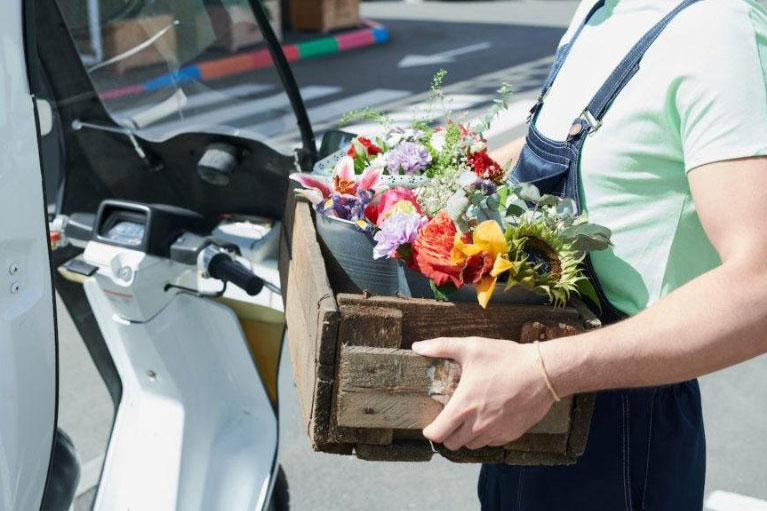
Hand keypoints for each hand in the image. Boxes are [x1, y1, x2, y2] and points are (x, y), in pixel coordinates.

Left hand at [411, 337, 554, 450]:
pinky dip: (485, 436)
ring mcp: (495, 432)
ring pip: (471, 445)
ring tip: (468, 419)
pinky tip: (488, 418)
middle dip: (447, 434)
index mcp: (463, 406)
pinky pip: (491, 443)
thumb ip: (441, 347)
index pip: (437, 435)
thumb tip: (417, 346)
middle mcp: (477, 425)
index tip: (430, 424)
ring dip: (466, 436)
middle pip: (452, 444)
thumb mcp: (471, 347)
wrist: (543, 372)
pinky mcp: (511, 434)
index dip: (430, 431)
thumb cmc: (506, 359)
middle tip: (449, 420)